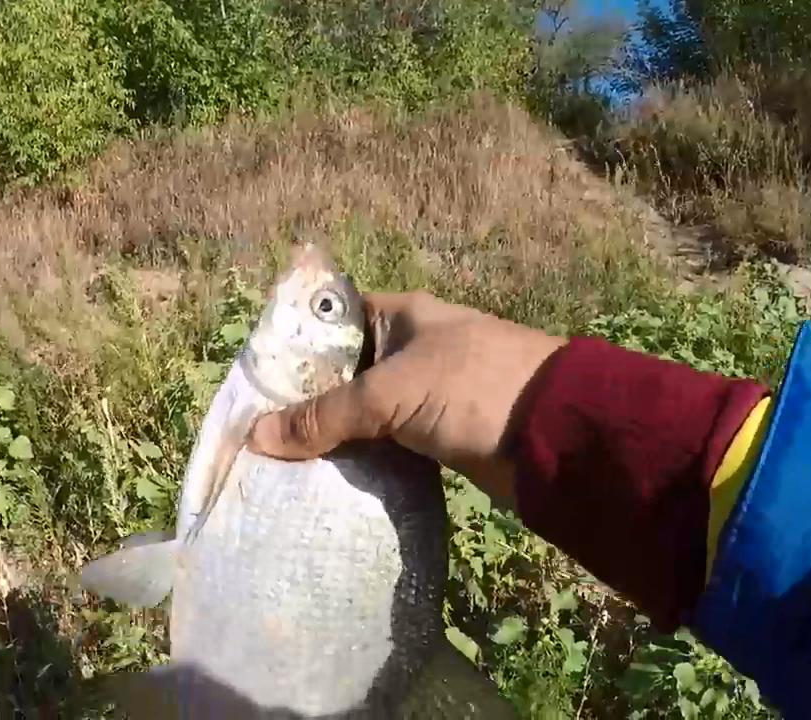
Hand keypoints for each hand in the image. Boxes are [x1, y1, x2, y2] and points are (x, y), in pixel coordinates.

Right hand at [246, 290, 565, 505]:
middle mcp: (410, 349)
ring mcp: (426, 394)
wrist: (557, 435)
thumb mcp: (392, 393)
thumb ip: (327, 415)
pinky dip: (363, 461)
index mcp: (400, 316)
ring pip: (364, 414)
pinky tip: (328, 482)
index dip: (292, 348)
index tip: (253, 384)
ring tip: (281, 465)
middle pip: (343, 373)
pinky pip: (387, 445)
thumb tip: (259, 436)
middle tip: (258, 435)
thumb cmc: (474, 388)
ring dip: (333, 437)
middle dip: (305, 402)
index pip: (331, 322)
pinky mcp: (439, 436)